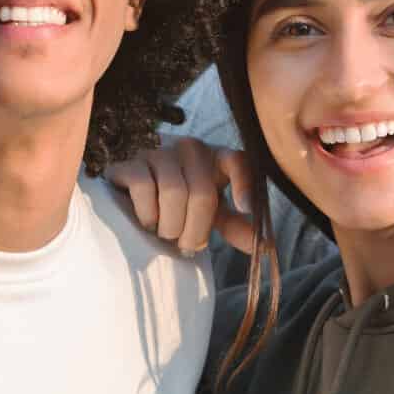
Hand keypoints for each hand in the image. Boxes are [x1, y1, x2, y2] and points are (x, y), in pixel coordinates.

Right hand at [105, 137, 256, 255]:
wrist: (131, 195)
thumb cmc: (179, 204)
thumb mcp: (211, 213)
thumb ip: (234, 224)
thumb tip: (264, 245)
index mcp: (215, 158)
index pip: (238, 161)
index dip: (244, 184)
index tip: (245, 209)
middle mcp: (189, 149)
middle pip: (202, 193)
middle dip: (195, 230)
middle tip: (187, 245)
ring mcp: (158, 152)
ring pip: (173, 192)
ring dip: (170, 226)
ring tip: (165, 234)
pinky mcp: (130, 162)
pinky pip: (143, 187)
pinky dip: (147, 213)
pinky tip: (146, 221)